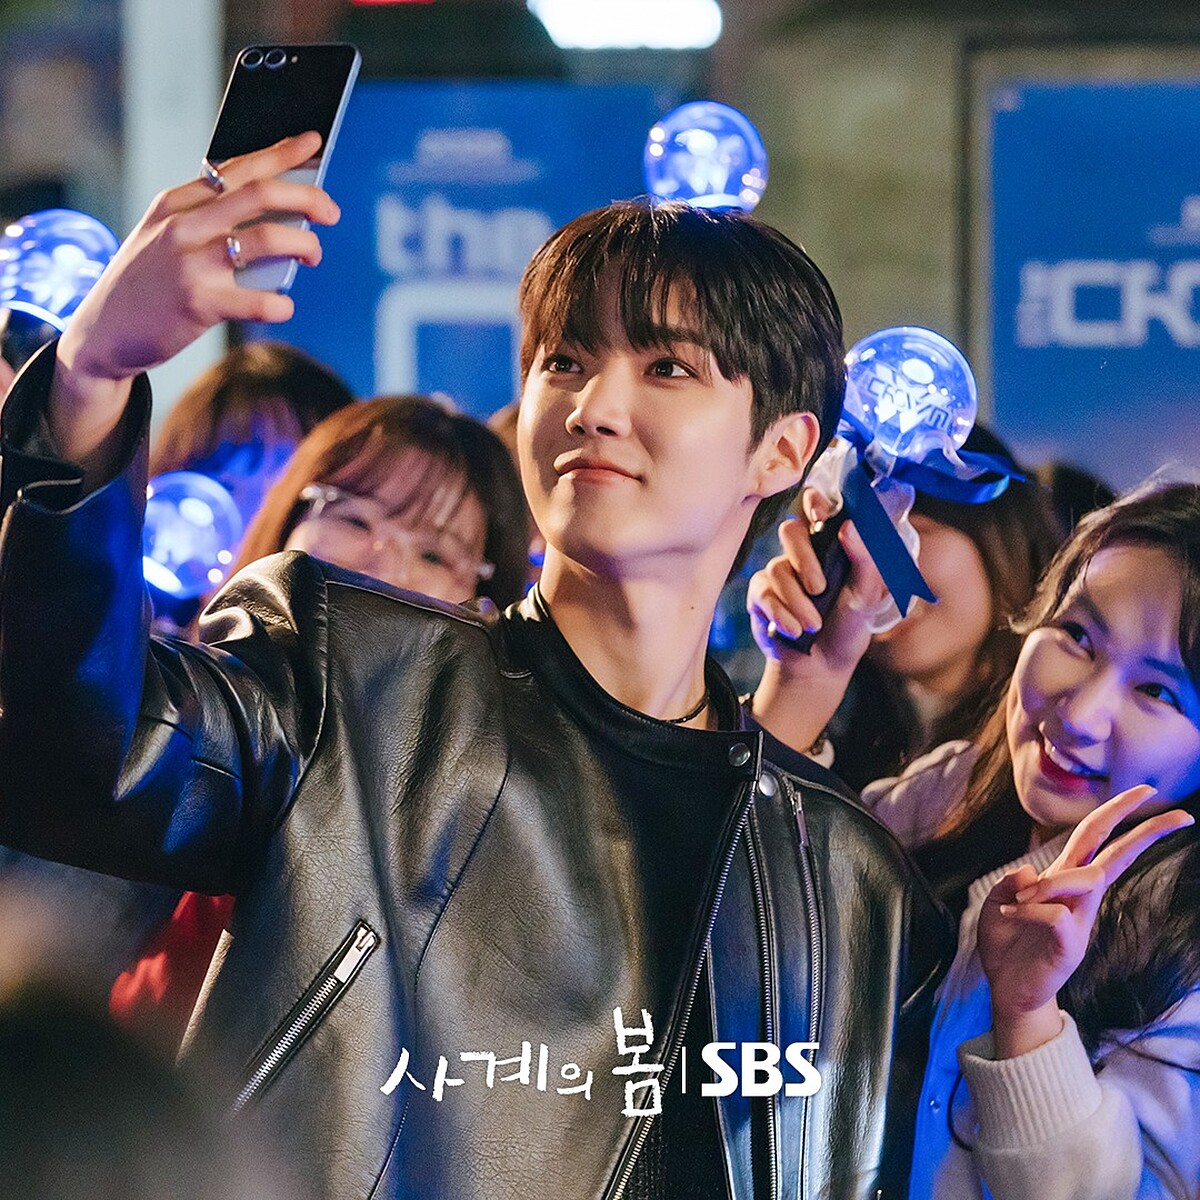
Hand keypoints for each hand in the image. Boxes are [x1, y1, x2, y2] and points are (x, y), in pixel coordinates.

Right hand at [48, 132, 339, 475]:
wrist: (102, 334)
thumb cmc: (147, 285)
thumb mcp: (164, 237)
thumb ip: (208, 220)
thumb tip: (274, 214)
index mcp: (177, 202)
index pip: (237, 168)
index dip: (280, 153)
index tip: (312, 142)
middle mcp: (183, 226)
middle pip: (260, 195)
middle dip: (307, 196)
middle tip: (332, 212)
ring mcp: (190, 264)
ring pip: (267, 240)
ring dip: (305, 245)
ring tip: (312, 256)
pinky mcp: (198, 304)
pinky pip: (259, 301)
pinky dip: (282, 304)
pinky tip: (283, 306)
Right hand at [747, 490, 886, 674]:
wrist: (821, 666)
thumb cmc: (848, 627)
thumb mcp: (867, 596)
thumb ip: (865, 561)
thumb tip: (848, 527)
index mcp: (831, 546)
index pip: (817, 509)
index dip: (814, 504)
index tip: (821, 516)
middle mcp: (802, 554)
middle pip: (790, 531)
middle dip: (804, 559)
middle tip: (820, 588)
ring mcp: (779, 573)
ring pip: (777, 568)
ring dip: (797, 601)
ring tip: (813, 625)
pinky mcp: (760, 595)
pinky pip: (763, 592)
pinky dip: (781, 613)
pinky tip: (793, 630)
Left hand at [978, 785, 1192, 1057]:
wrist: (1008, 990)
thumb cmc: (1007, 943)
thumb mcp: (997, 902)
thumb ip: (1010, 883)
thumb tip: (1029, 871)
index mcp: (1063, 878)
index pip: (1096, 837)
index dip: (1117, 812)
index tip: (1149, 792)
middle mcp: (1079, 895)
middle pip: (1116, 853)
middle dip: (1145, 830)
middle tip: (1179, 812)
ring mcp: (1080, 919)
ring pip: (1085, 877)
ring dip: (1047, 884)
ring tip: (1014, 904)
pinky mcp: (1071, 943)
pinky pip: (1054, 912)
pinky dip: (1026, 910)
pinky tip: (1009, 918)